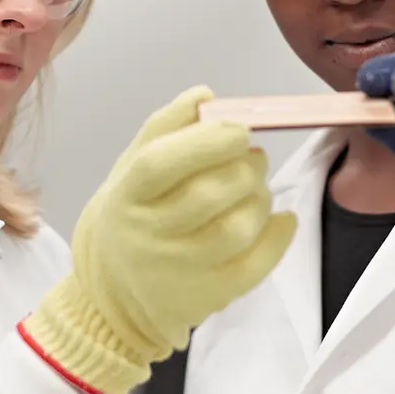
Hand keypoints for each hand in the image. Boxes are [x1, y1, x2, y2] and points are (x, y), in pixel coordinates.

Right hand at [20, 86, 296, 393]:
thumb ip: (165, 128)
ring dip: (260, 198)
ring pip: (236, 228)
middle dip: (245, 167)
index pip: (160, 164)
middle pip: (207, 195)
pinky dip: (278, 235)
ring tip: (255, 189)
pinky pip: (255, 265)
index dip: (206, 142)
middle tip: (252, 158)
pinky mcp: (206, 298)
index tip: (239, 129)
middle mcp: (145, 238)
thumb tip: (204, 95)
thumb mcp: (131, 169)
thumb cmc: (132, 218)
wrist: (115, 295)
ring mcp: (176, 272)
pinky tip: (279, 218)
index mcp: (123, 197)